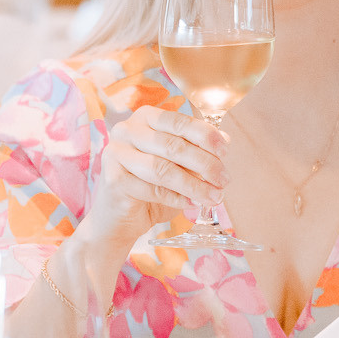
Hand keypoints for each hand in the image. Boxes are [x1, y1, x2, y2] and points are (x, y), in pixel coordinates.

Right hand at [77, 104, 226, 252]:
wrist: (117, 218)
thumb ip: (195, 150)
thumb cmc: (149, 187)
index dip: (205, 135)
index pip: (179, 121)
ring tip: (214, 197)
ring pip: (163, 169)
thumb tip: (225, 138)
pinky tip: (190, 205)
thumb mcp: (177, 166)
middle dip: (204, 164)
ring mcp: (116, 154)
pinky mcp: (113, 180)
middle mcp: (126, 130)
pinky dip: (176, 198)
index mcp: (144, 118)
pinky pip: (152, 189)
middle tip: (224, 180)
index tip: (225, 152)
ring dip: (194, 185)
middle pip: (173, 145)